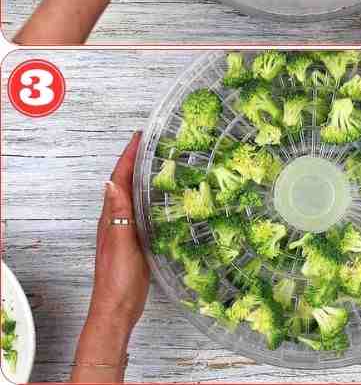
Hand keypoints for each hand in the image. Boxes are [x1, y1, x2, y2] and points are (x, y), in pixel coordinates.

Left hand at [89, 133, 150, 327]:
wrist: (116, 309)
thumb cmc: (118, 279)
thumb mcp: (120, 243)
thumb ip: (117, 214)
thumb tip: (110, 182)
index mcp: (110, 217)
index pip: (118, 179)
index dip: (128, 157)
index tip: (141, 136)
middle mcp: (115, 220)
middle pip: (124, 184)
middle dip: (136, 162)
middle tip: (155, 143)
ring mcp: (125, 231)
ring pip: (133, 197)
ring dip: (143, 178)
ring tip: (162, 163)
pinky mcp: (135, 241)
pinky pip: (141, 212)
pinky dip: (150, 198)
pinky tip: (163, 200)